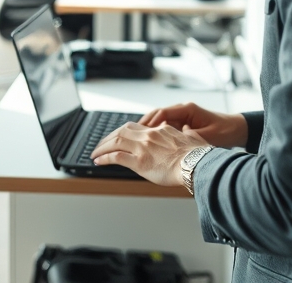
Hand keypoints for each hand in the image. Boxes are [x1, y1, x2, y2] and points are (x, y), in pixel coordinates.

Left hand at [90, 122, 208, 186]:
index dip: (123, 131)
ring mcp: (142, 148)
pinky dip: (105, 158)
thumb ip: (182, 136)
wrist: (196, 163)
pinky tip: (99, 161)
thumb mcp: (190, 139)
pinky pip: (116, 157)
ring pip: (115, 142)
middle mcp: (148, 136)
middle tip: (101, 144)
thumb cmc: (197, 155)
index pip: (135, 127)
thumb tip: (186, 134)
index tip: (117, 136)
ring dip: (102, 147)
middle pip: (121, 131)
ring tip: (95, 153)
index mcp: (159, 130)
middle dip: (108, 137)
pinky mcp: (139, 162)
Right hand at [139, 103, 248, 148]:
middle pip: (157, 115)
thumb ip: (190, 138)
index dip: (150, 123)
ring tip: (137, 140)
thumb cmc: (225, 131)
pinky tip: (150, 144)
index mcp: (187, 109)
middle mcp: (183, 111)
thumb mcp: (207, 136)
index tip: (141, 132)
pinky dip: (157, 134)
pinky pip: (166, 128)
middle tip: (131, 135)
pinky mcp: (184, 125)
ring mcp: (182, 118)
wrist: (237, 130)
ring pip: (160, 122)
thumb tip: (173, 142)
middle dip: (144, 125)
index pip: (162, 113)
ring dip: (149, 130)